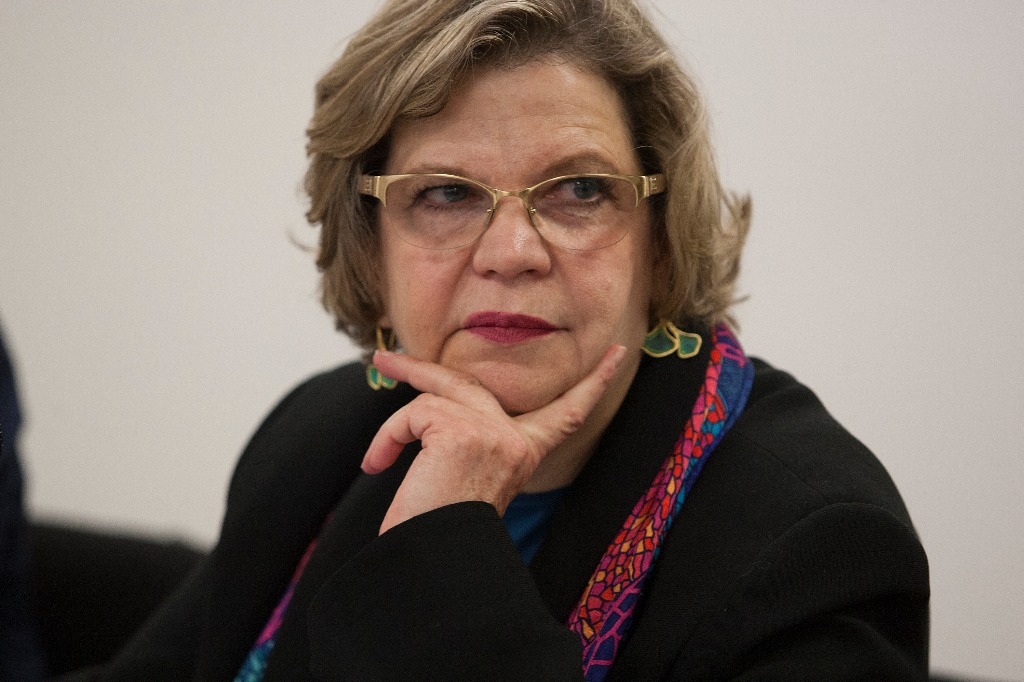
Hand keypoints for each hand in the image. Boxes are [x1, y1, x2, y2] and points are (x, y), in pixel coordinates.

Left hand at [362, 345, 627, 533]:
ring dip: (394, 429)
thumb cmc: (444, 529)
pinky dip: (388, 438)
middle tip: (383, 359)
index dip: (594, 381)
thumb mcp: (471, 476)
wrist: (435, 562)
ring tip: (379, 461)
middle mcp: (515, 439)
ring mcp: (491, 433)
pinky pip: (412, 414)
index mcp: (525, 453)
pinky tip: (378, 464)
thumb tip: (435, 402)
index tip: (620, 352)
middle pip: (465, 383)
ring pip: (429, 398)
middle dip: (418, 367)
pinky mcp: (460, 432)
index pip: (568, 412)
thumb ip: (471, 437)